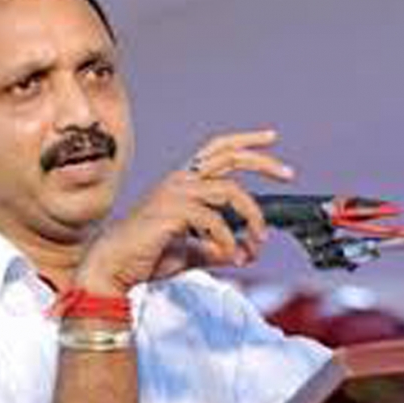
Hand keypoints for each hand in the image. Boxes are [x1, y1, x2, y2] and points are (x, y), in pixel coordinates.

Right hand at [76, 130, 294, 295]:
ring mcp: (175, 193)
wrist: (115, 264)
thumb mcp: (190, 250)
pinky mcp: (172, 211)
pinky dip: (227, 242)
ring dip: (252, 218)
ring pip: (230, 192)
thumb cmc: (146, 255)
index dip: (244, 141)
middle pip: (228, 157)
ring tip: (257, 242)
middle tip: (288, 173)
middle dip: (262, 161)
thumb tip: (242, 254)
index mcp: (182, 182)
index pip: (216, 150)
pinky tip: (226, 256)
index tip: (271, 138)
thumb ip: (216, 248)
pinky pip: (215, 222)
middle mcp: (179, 181)